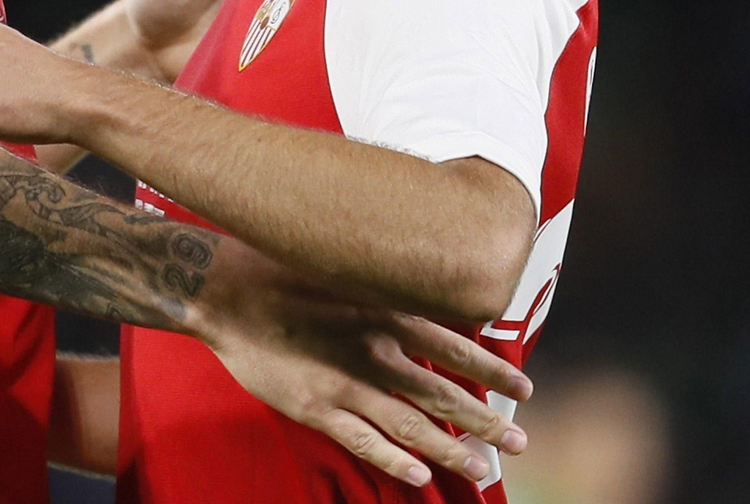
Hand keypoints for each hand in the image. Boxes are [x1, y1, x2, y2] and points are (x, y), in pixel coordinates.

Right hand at [196, 242, 530, 486]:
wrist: (225, 290)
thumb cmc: (283, 273)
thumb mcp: (345, 272)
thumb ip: (384, 296)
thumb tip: (425, 309)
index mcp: (384, 311)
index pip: (456, 348)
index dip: (493, 372)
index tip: (523, 388)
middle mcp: (374, 349)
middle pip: (443, 393)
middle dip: (485, 421)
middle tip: (519, 443)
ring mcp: (345, 382)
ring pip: (411, 424)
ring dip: (452, 450)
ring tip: (483, 470)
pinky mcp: (314, 406)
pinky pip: (363, 440)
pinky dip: (394, 460)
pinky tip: (419, 476)